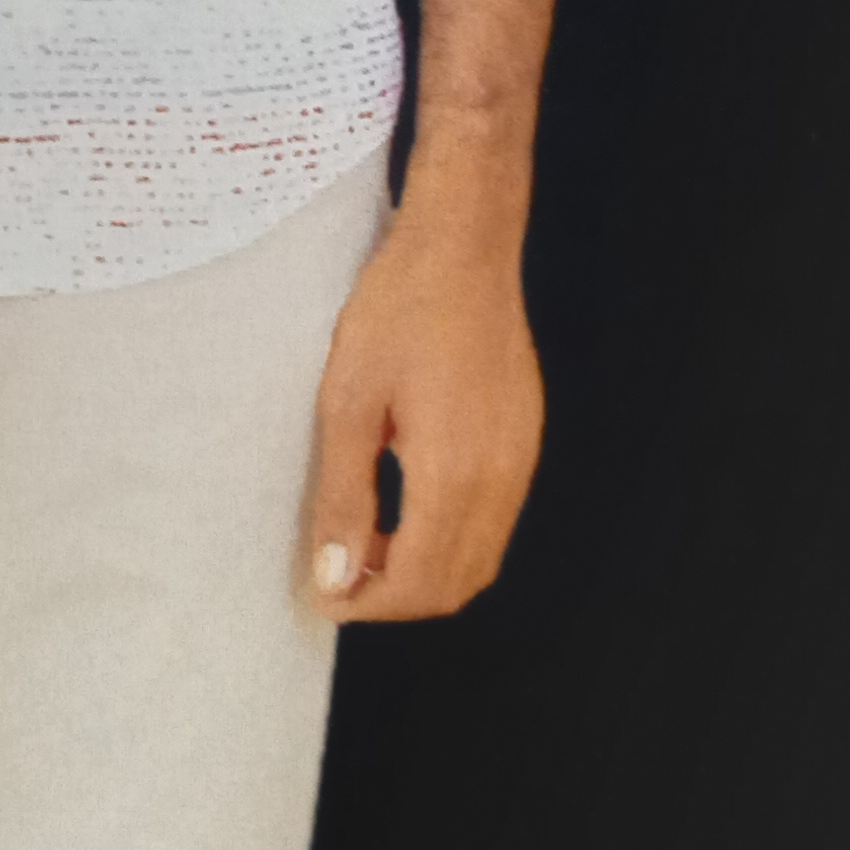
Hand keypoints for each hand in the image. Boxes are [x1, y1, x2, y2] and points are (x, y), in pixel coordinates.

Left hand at [305, 200, 544, 622]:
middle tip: (340, 572)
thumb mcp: (349, 401)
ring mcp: (521, 462)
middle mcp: (500, 483)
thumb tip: (335, 578)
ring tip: (368, 541)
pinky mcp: (526, 441)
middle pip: (456, 585)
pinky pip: (495, 522)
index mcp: (454, 477)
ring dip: (426, 572)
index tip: (323, 593)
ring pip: (480, 559)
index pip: (419, 584)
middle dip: (397, 597)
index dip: (369, 604)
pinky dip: (452, 540)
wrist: (463, 245)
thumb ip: (344, 497)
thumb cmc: (397, 311)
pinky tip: (409, 506)